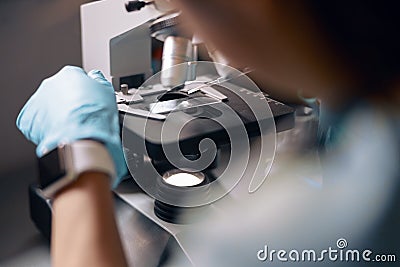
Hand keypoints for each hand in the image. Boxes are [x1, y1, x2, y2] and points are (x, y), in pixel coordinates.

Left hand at [16, 66, 126, 183]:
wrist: (83, 139)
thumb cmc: (96, 116)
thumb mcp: (107, 91)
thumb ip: (99, 80)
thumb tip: (95, 77)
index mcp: (69, 75)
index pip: (75, 79)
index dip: (83, 92)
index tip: (88, 102)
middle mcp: (50, 85)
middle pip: (59, 92)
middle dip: (68, 103)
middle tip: (80, 116)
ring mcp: (37, 102)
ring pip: (47, 107)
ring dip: (56, 115)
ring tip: (71, 127)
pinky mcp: (28, 120)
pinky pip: (36, 122)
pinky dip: (46, 128)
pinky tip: (60, 133)